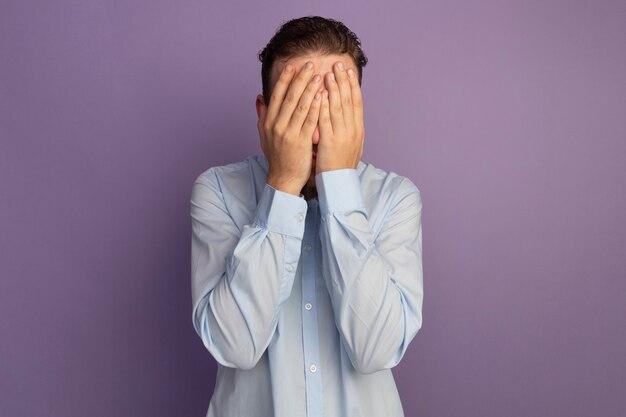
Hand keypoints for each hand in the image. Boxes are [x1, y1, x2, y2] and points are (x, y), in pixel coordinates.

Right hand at [257, 61, 323, 195]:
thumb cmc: (277, 156)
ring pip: (300, 107)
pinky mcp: (300, 142)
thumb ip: (262, 115)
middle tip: (309, 64)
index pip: (277, 95)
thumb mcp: (264, 135)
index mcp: (267, 122)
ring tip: (319, 76)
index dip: (285, 80)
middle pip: (289, 97)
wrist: (284, 178)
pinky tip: (322, 96)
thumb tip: (259, 97)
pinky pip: (309, 121)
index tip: (292, 66)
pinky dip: (316, 107)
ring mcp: (288, 134)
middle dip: (299, 79)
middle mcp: (276, 126)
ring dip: (310, 89)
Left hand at [316, 61, 364, 173]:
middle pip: (348, 100)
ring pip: (338, 107)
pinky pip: (326, 120)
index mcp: (358, 129)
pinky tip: (319, 94)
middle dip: (343, 81)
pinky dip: (323, 106)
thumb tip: (347, 115)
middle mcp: (353, 130)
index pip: (357, 102)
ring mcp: (343, 135)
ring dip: (333, 89)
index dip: (353, 85)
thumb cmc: (340, 164)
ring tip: (329, 73)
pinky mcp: (330, 142)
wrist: (339, 183)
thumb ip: (348, 128)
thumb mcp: (350, 144)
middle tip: (338, 64)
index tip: (349, 71)